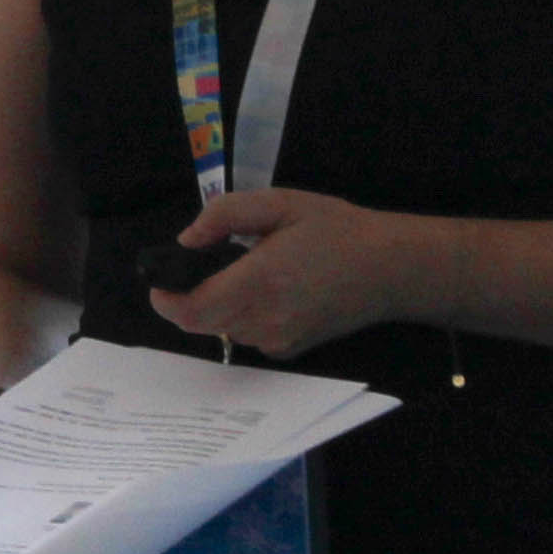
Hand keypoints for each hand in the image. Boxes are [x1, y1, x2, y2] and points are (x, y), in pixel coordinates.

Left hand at [147, 188, 435, 358]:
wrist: (389, 269)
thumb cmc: (336, 229)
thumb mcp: (280, 203)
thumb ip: (224, 216)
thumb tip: (186, 240)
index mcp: (259, 280)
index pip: (191, 310)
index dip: (165, 299)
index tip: (163, 278)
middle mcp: (264, 319)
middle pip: (199, 323)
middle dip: (189, 297)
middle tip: (205, 264)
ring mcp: (277, 340)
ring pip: (222, 328)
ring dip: (218, 304)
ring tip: (246, 271)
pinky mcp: (289, 350)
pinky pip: (247, 335)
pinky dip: (243, 314)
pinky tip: (269, 290)